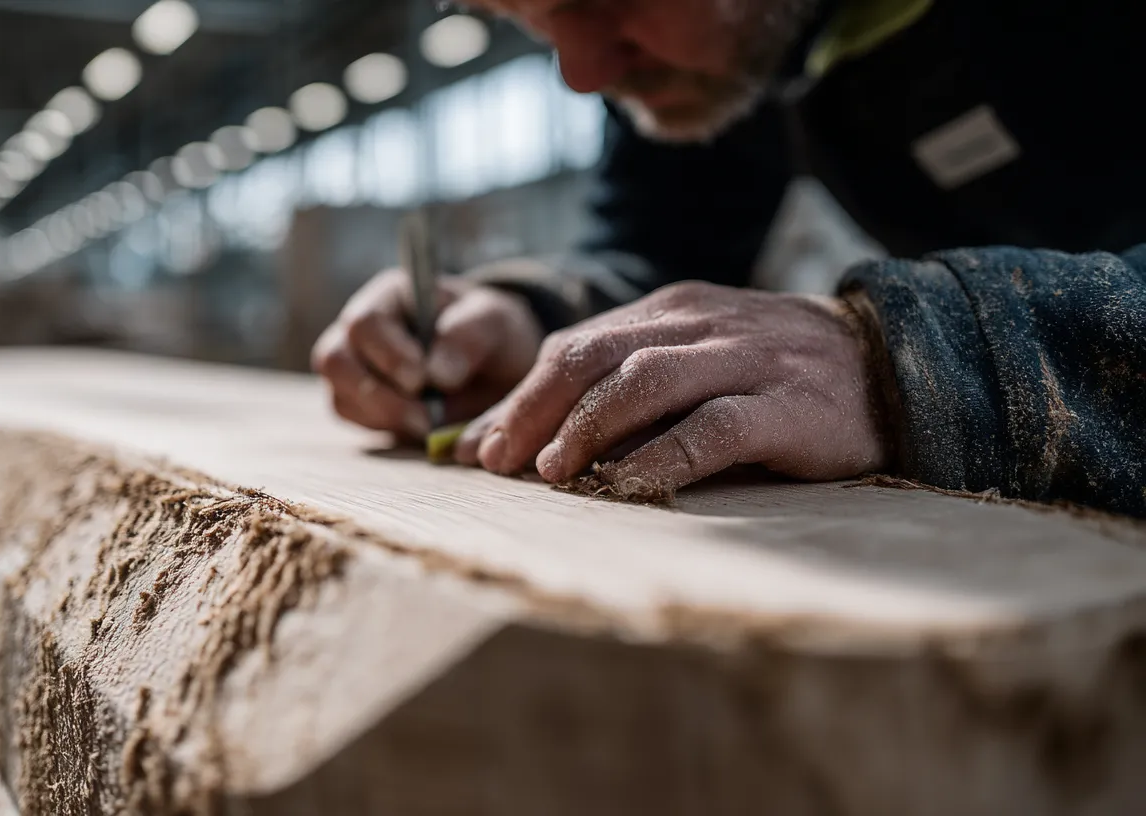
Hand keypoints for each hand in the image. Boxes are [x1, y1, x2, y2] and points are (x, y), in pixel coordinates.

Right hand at [311, 268, 544, 438]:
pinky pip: (351, 418)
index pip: (364, 322)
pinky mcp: (358, 400)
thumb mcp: (494, 322)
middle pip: (334, 359)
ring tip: (428, 424)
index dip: (387, 354)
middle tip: (425, 415)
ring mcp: (354, 366)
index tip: (422, 380)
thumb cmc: (490, 333)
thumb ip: (469, 335)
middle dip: (378, 394)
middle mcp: (360, 329)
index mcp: (389, 296)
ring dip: (381, 415)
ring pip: (339, 395)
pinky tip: (418, 425)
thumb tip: (438, 375)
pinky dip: (382, 427)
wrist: (496, 368)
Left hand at [453, 281, 888, 495]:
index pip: (576, 345)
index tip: (480, 445)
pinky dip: (662, 456)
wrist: (893, 365)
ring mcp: (747, 359)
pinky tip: (627, 483)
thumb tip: (539, 443)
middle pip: (594, 355)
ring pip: (643, 381)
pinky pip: (714, 427)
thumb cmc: (774, 375)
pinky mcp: (788, 404)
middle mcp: (701, 324)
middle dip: (534, 408)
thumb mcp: (698, 360)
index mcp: (671, 309)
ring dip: (585, 428)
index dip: (522, 396)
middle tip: (497, 460)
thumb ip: (629, 386)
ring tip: (549, 473)